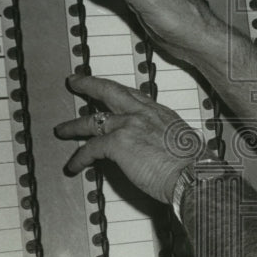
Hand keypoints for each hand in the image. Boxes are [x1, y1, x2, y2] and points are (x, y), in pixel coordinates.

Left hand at [54, 73, 203, 204]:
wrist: (193, 174)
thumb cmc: (194, 166)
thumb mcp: (183, 142)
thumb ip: (165, 140)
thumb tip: (159, 150)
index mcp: (160, 112)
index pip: (133, 95)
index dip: (117, 91)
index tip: (108, 89)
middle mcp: (143, 113)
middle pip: (109, 91)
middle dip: (89, 85)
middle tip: (75, 81)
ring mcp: (129, 125)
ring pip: (93, 120)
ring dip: (74, 125)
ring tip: (63, 129)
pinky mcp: (117, 143)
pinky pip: (90, 149)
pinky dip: (79, 158)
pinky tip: (74, 165)